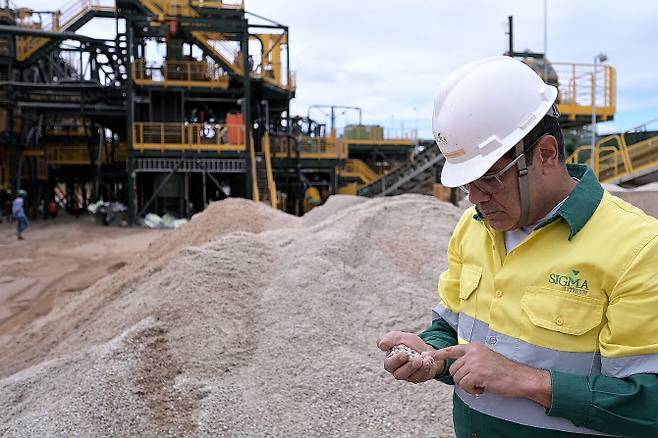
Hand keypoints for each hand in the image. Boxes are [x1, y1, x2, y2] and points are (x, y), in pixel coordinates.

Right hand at [377, 331, 443, 383]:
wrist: (424, 347)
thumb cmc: (408, 343)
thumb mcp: (398, 337)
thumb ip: (388, 339)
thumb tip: (382, 344)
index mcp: (390, 362)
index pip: (389, 365)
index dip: (396, 361)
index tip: (405, 354)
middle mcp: (399, 372)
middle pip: (400, 374)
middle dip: (409, 367)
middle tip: (417, 360)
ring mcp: (410, 376)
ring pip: (413, 377)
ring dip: (420, 369)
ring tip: (426, 360)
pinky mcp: (421, 378)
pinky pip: (423, 377)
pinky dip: (427, 369)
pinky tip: (429, 361)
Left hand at [424, 343, 551, 406]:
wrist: (520, 378)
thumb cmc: (503, 371)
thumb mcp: (485, 358)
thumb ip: (471, 359)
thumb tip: (456, 368)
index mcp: (474, 347)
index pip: (451, 349)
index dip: (439, 354)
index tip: (428, 356)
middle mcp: (473, 352)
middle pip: (453, 369)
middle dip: (461, 379)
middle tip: (476, 382)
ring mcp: (475, 362)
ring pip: (458, 379)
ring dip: (468, 386)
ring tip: (482, 384)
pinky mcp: (478, 373)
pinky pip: (465, 386)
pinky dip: (473, 391)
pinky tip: (484, 388)